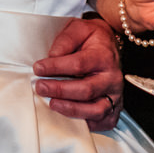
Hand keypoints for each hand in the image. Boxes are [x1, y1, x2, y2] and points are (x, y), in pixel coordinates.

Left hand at [34, 16, 122, 130]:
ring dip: (71, 109)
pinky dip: (86, 123)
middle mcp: (112, 78)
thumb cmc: (91, 39)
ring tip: (51, 104)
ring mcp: (115, 95)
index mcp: (104, 56)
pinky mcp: (115, 109)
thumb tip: (51, 57)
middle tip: (39, 87)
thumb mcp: (78, 28)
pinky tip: (68, 116)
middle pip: (86, 90)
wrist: (109, 46)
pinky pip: (102, 122)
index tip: (38, 68)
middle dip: (60, 90)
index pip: (79, 64)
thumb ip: (65, 41)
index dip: (56, 67)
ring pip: (95, 110)